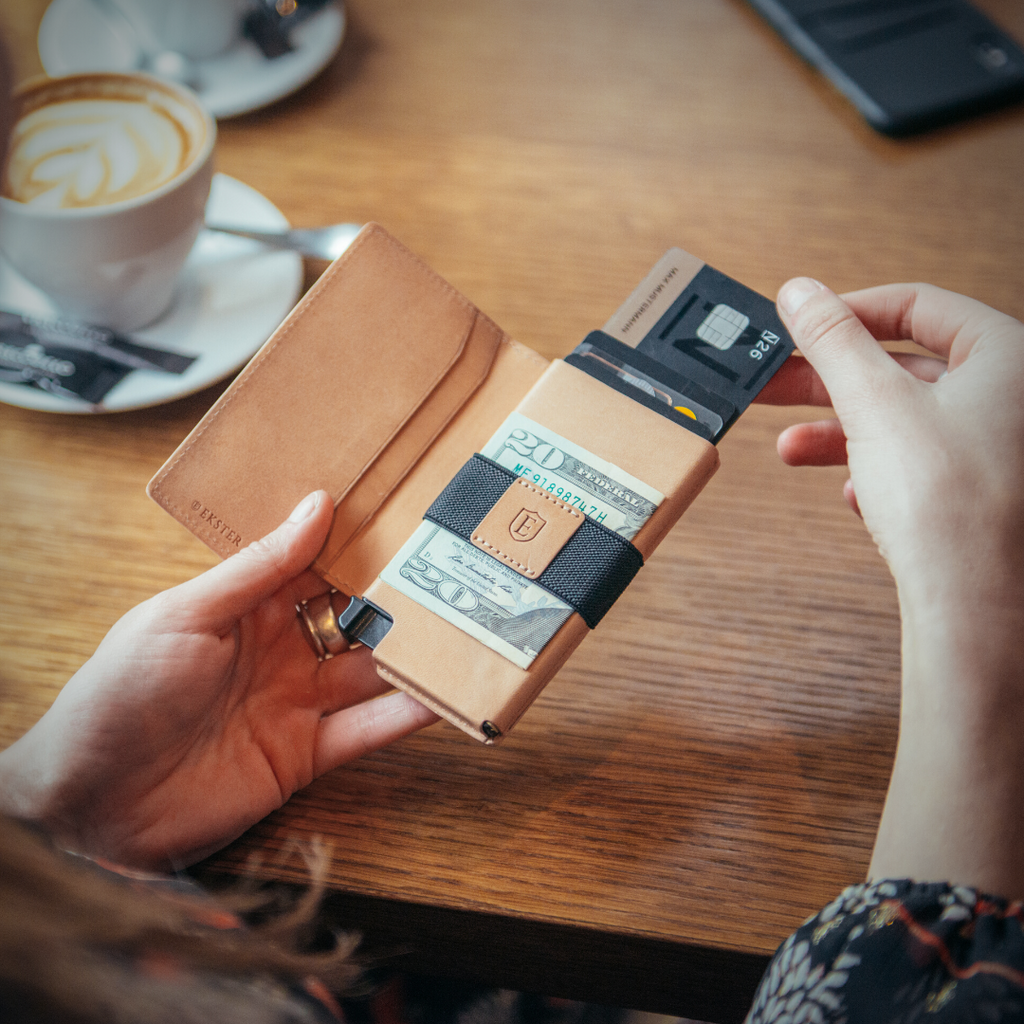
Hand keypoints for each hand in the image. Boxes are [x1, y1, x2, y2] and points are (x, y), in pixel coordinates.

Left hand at [0, 491, 438, 869]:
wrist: (91, 808)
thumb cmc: (117, 696)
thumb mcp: (184, 615)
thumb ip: (257, 567)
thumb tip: (317, 505)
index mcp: (246, 608)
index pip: (317, 566)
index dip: (361, 544)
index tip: (411, 517)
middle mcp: (279, 651)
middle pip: (354, 617)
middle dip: (400, 597)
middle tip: (457, 570)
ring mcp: (296, 703)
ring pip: (371, 671)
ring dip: (415, 654)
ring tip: (467, 628)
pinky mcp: (306, 755)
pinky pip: (367, 730)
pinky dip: (406, 715)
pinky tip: (444, 697)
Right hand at [762, 280, 1023, 612]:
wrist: (976, 606)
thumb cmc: (950, 505)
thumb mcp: (873, 403)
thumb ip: (832, 340)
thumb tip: (800, 293)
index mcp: (1006, 356)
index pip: (917, 306)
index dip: (849, 312)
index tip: (801, 327)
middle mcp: (1011, 396)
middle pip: (903, 366)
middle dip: (831, 382)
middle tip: (776, 384)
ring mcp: (1000, 447)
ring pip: (906, 420)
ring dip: (841, 433)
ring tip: (791, 450)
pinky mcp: (983, 493)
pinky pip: (921, 465)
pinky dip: (878, 472)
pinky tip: (856, 496)